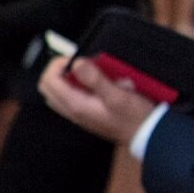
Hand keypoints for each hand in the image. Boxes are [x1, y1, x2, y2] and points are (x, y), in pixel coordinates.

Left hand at [38, 55, 159, 146]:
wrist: (146, 134)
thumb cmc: (134, 116)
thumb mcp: (117, 95)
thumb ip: (95, 79)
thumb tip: (76, 64)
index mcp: (76, 105)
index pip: (49, 81)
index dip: (58, 64)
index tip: (76, 58)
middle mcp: (72, 111)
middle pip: (47, 86)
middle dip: (59, 70)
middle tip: (79, 63)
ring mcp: (78, 113)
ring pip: (57, 91)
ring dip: (68, 77)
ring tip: (90, 72)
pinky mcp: (85, 113)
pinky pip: (71, 96)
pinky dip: (78, 85)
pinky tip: (99, 83)